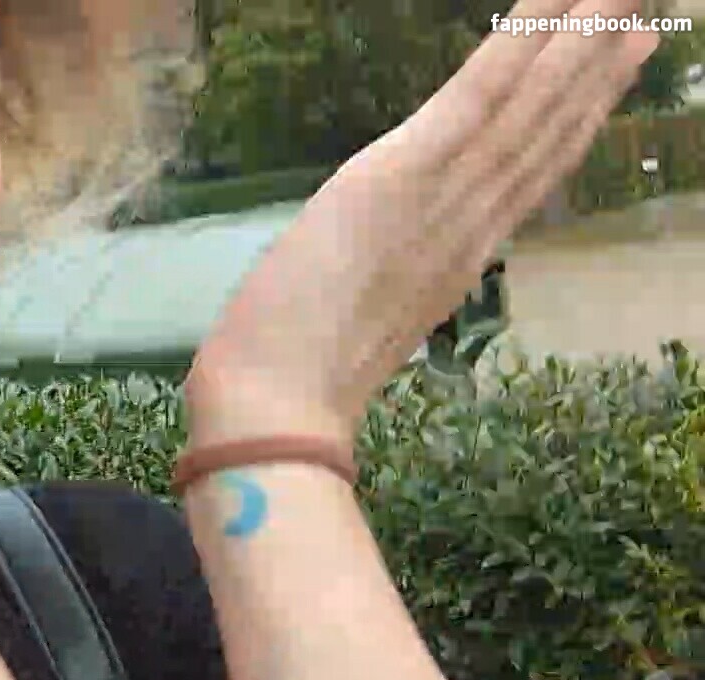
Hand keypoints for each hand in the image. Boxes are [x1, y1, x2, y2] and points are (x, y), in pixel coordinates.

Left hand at [184, 0, 659, 447]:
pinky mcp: (402, 174)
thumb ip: (385, 286)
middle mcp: (469, 225)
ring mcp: (444, 198)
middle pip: (546, 134)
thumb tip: (381, 268)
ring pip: (527, 106)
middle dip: (596, 70)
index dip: (577, 122)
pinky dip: (516, 46)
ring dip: (577, 41)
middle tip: (644, 15)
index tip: (615, 73)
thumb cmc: (290, 378)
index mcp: (458, 260)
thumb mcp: (356, 324)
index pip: (529, 176)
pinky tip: (554, 1)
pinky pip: (473, 97)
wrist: (277, 398)